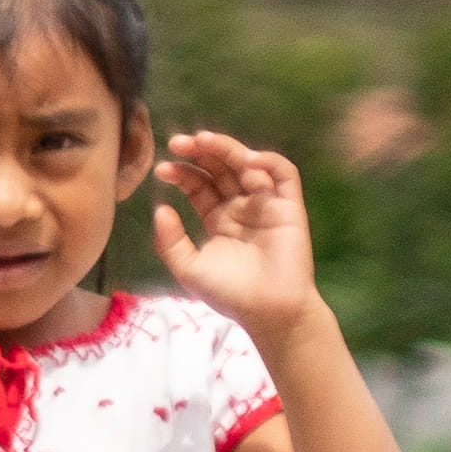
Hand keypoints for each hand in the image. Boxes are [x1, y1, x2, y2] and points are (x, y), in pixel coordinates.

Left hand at [156, 128, 327, 342]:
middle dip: (200, 153)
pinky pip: (284, 174)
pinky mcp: (290, 207)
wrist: (267, 310)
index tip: (162, 168)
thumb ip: (170, 240)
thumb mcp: (188, 267)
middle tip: (178, 143)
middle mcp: (241, 208)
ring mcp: (266, 205)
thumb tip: (160, 208)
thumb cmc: (229, 293)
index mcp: (218, 219)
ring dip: (228, 149)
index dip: (182, 173)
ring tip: (203, 141)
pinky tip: (245, 159)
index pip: (199, 186)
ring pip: (248, 165)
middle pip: (221, 169)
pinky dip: (267, 161)